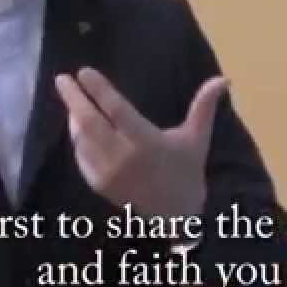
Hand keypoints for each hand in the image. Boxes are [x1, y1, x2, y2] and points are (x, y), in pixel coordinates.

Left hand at [55, 67, 227, 218]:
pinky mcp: (98, 183)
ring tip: (72, 98)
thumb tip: (223, 79)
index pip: (116, 110)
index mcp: (146, 142)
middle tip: (63, 79)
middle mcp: (123, 157)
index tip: (84, 71)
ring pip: (81, 138)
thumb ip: (204, 106)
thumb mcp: (197, 137)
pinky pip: (81, 155)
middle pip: (89, 122)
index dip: (98, 89)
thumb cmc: (187, 170)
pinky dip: (78, 138)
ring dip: (74, 116)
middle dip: (73, 98)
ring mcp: (107, 172)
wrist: (175, 214)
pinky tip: (79, 125)